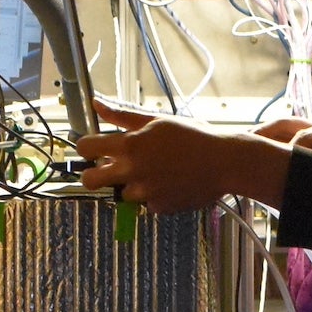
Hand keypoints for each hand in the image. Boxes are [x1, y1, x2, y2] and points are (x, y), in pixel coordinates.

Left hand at [78, 101, 286, 213]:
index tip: (93, 149)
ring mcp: (145, 192)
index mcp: (130, 144)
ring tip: (154, 173)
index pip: (86, 147)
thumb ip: (123, 115)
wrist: (225, 162)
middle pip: (90, 180)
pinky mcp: (159, 207)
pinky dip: (154, 196)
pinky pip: (147, 204)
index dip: (85, 147)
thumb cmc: (194, 136)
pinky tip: (170, 183)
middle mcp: (133, 170)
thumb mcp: (157, 121)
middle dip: (92, 175)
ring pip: (121, 194)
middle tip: (105, 170)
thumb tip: (97, 104)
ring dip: (131, 185)